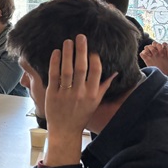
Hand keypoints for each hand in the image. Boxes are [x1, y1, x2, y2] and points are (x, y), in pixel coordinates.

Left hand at [43, 34, 115, 166]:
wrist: (65, 131)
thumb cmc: (81, 115)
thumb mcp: (95, 102)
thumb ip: (104, 87)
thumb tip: (115, 73)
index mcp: (92, 94)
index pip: (96, 72)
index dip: (94, 59)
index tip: (92, 48)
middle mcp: (80, 93)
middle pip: (81, 68)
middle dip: (81, 51)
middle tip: (80, 36)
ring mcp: (66, 93)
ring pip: (67, 70)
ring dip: (67, 54)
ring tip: (68, 41)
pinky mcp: (52, 94)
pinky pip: (54, 76)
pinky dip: (55, 63)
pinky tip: (56, 52)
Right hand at [140, 42, 167, 75]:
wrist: (163, 75)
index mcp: (164, 50)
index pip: (164, 44)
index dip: (167, 49)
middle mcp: (157, 51)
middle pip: (155, 43)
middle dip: (159, 48)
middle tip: (162, 56)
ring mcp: (151, 54)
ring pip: (148, 46)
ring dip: (152, 49)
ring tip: (155, 55)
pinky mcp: (145, 58)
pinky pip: (142, 52)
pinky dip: (145, 53)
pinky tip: (149, 57)